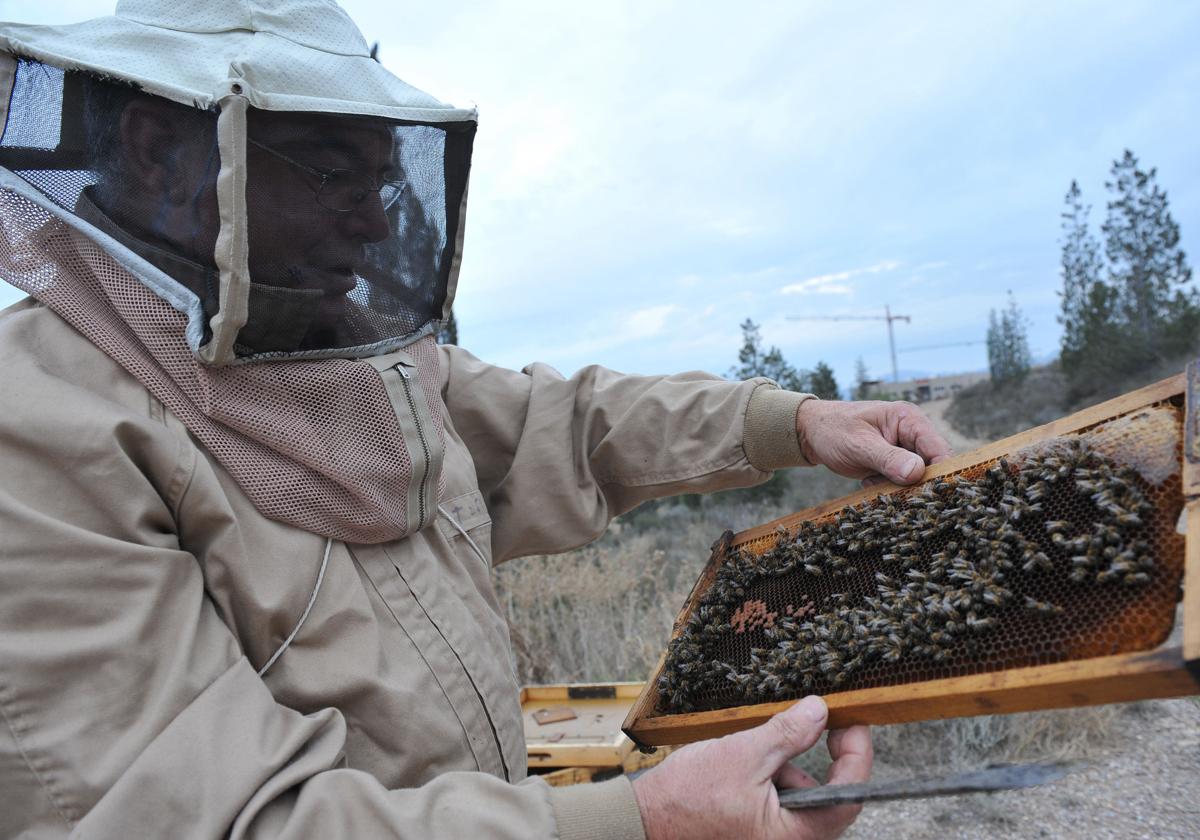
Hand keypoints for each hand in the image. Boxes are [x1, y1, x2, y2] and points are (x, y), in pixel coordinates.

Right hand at [632, 696, 871, 839]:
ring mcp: (773, 837)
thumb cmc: (689, 798)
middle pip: (827, 795)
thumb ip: (787, 734)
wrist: (647, 817)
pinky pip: (780, 799)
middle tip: (807, 721)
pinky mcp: (758, 830)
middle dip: (814, 756)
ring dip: (786, 765)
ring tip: (752, 749)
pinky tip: (743, 764)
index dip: (856, 754)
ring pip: (802, 794)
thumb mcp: (743, 755)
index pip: (849, 795)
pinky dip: (770, 775)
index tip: (849, 722)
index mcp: (794, 836)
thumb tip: (819, 711)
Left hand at [796, 399, 951, 485]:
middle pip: (932, 466)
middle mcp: (913, 433)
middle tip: (895, 493)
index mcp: (909, 419)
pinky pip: (902, 482)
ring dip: (900, 487)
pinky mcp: (895, 463)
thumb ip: (887, 458)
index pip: (939, 449)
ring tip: (873, 480)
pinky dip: (889, 487)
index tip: (930, 495)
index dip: (940, 473)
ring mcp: (904, 449)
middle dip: (917, 484)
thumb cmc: (833, 430)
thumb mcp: (858, 445)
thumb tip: (917, 473)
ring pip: (918, 478)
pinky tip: (869, 481)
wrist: (811, 432)